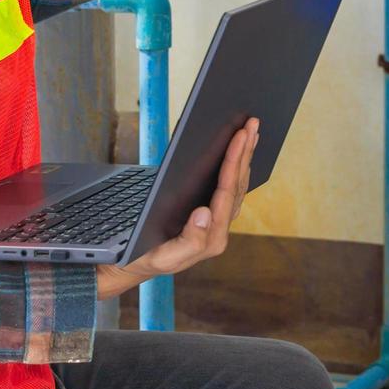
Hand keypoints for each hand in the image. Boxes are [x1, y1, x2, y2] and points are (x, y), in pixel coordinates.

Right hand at [96, 117, 258, 300]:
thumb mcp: (165, 257)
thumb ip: (189, 241)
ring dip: (245, 155)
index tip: (239, 137)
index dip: (234, 162)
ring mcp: (218, 221)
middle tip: (252, 123)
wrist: (136, 265)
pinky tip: (240, 152)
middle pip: (238, 184)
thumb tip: (205, 213)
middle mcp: (220, 228)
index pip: (227, 192)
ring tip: (251, 131)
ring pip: (237, 183)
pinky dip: (236, 165)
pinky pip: (229, 186)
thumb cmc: (148, 258)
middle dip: (245, 152)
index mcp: (213, 237)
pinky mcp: (212, 215)